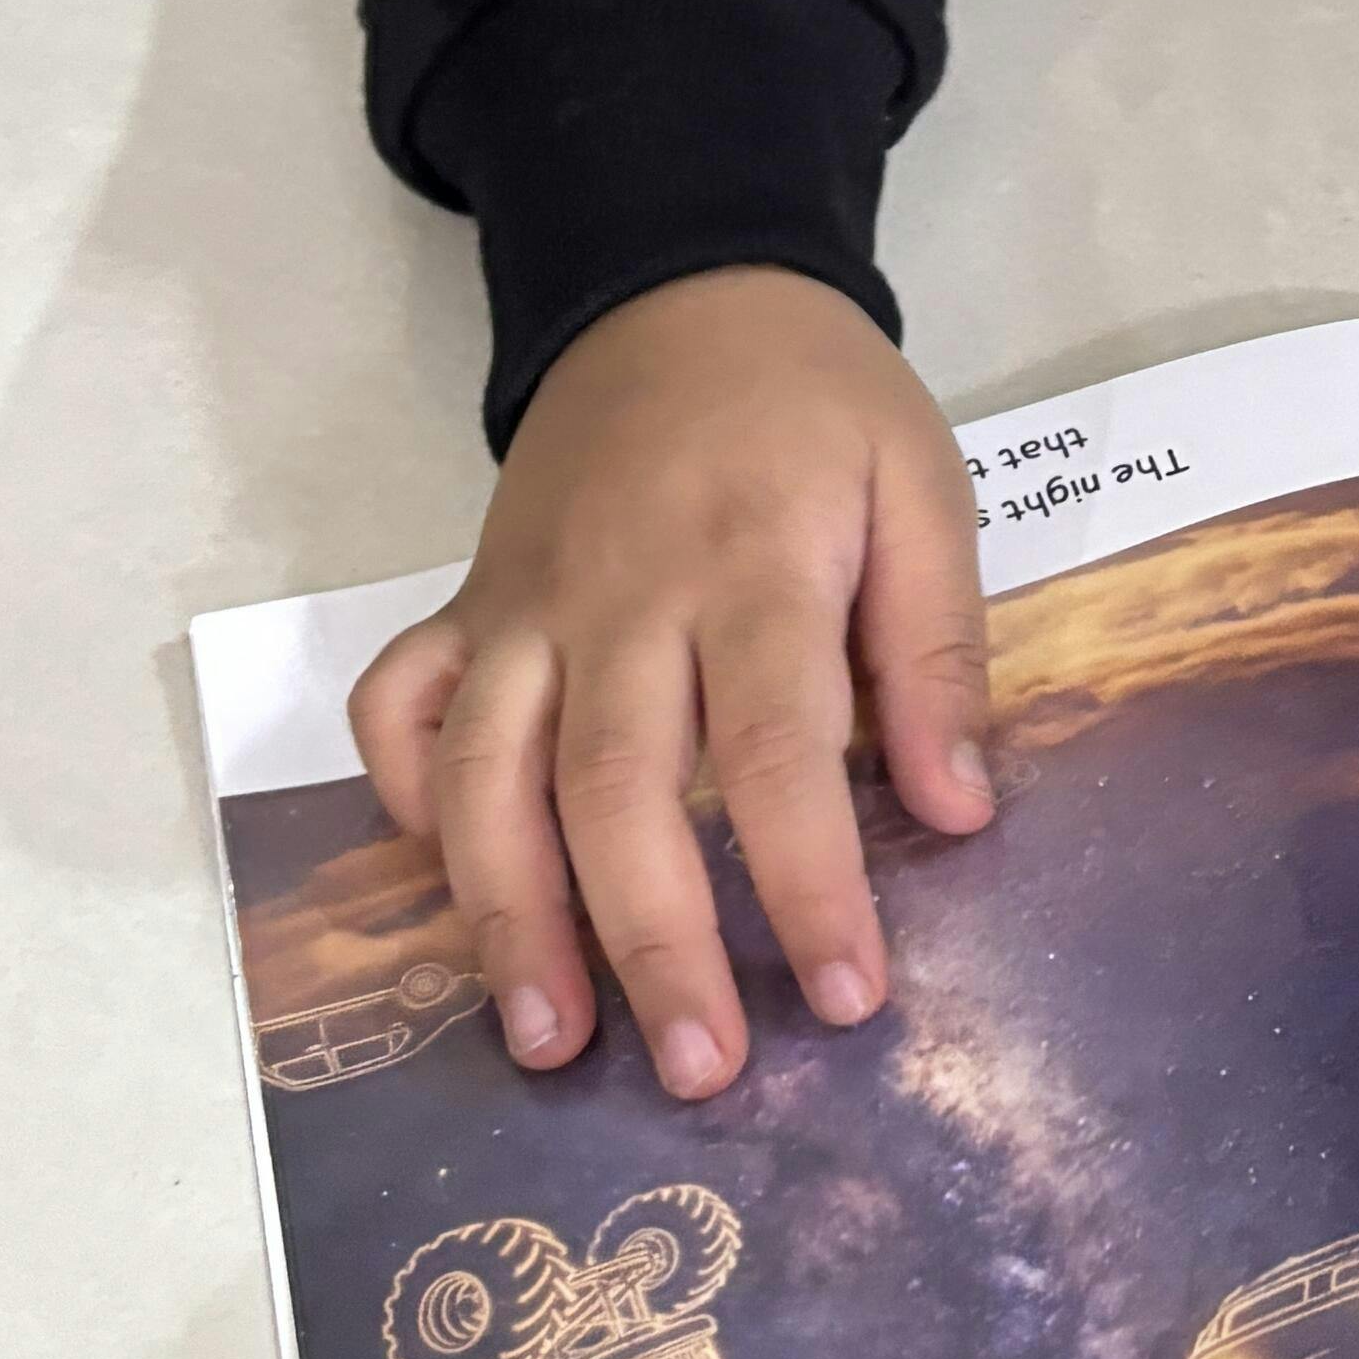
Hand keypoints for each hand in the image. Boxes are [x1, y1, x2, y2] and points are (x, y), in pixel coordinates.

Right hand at [350, 266, 997, 1102]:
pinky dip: (403, 798)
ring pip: (487, 774)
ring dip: (509, 916)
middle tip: (702, 1072)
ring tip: (549, 1041)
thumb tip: (958, 811)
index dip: (806, 882)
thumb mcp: (924, 490)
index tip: (848, 997)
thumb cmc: (821, 408)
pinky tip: (444, 880)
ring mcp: (525, 603)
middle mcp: (621, 596)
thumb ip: (937, 650)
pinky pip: (400, 706)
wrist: (683, 286)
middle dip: (654, 942)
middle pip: (615, 787)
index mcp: (755, 564)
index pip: (778, 749)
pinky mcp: (466, 602)